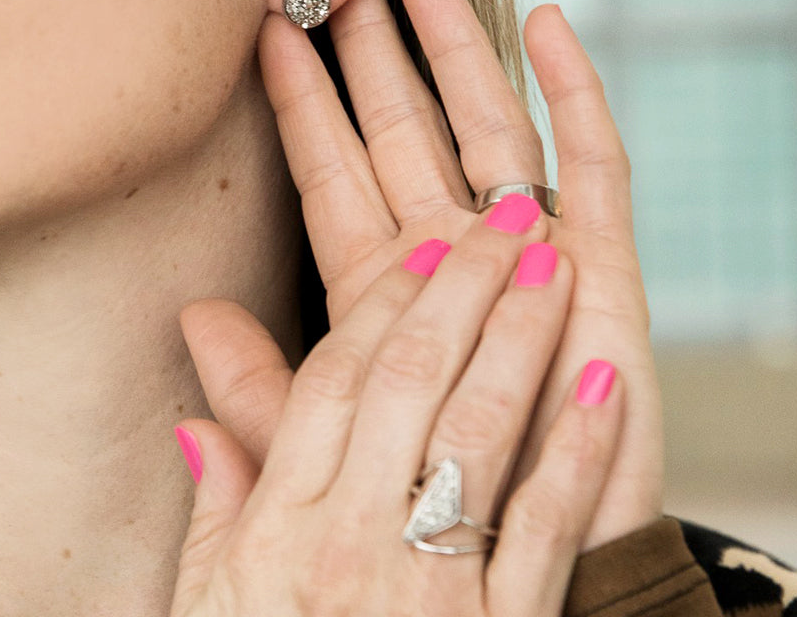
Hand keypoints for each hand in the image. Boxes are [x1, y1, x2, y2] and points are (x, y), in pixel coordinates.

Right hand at [171, 197, 624, 616]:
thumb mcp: (208, 606)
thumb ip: (214, 508)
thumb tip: (193, 421)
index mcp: (280, 528)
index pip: (333, 383)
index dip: (383, 304)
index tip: (424, 247)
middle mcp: (352, 540)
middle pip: (412, 382)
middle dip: (464, 288)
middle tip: (506, 219)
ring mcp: (429, 584)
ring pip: (480, 431)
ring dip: (522, 338)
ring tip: (556, 266)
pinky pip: (542, 525)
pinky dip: (577, 447)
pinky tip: (603, 379)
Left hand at [185, 0, 661, 550]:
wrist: (531, 571)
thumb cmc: (428, 507)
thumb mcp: (327, 441)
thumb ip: (262, 383)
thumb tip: (188, 320)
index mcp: (379, 287)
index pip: (330, 173)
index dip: (299, 101)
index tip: (264, 31)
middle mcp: (450, 253)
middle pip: (404, 130)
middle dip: (371, 53)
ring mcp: (527, 252)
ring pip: (485, 126)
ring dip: (456, 50)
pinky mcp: (600, 264)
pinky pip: (589, 163)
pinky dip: (573, 93)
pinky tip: (547, 25)